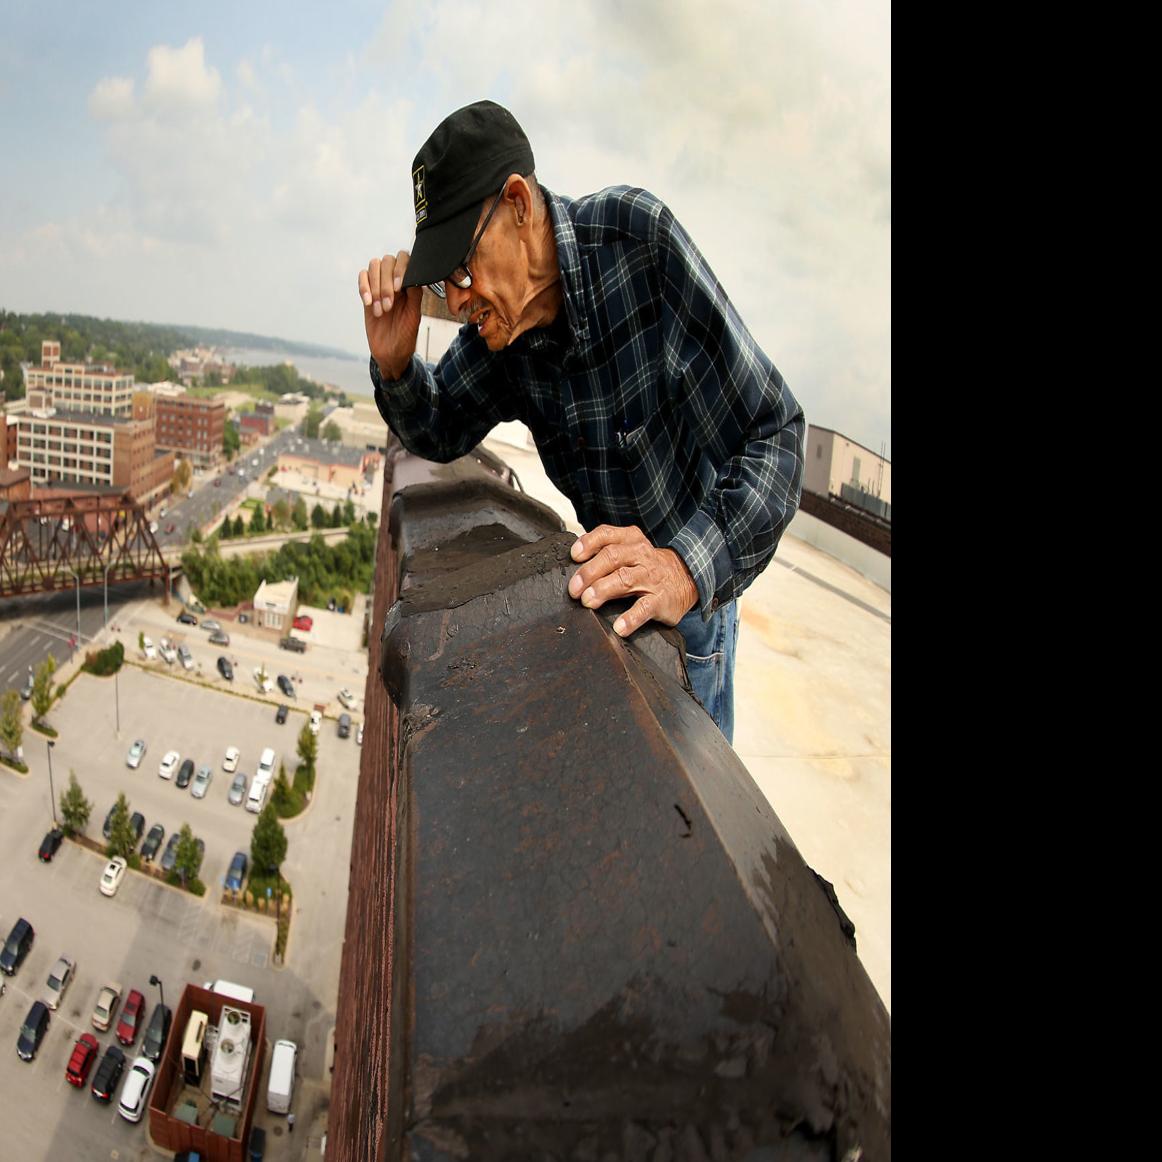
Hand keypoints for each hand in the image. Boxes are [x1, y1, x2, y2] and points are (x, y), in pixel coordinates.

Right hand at [358, 251, 423, 379]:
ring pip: (373, 266)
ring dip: (375, 287)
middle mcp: (395, 280)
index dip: (400, 269)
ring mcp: (380, 285)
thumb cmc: (406, 337)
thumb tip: (414, 276)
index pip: (405, 259)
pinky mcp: (367, 293)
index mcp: (410, 284)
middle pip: (388, 261)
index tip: (398, 288)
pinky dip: (363, 288)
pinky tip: (368, 304)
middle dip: (385, 283)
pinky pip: (362, 277)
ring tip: (380, 310)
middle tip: (388, 306)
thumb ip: (414, 295)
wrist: (391, 354)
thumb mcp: (414, 317)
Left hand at [568, 524, 697, 636]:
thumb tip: (573, 566)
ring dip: (603, 590)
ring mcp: (652, 578)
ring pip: (625, 579)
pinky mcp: (661, 600)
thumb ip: (606, 553)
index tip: (574, 556)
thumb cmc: (648, 566)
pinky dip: (631, 618)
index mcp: (631, 540)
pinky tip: (619, 627)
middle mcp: (641, 556)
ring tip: (588, 601)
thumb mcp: (631, 552)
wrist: (688, 578)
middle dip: (589, 572)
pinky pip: (644, 608)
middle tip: (574, 589)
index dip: (589, 543)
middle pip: (612, 557)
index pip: (607, 535)